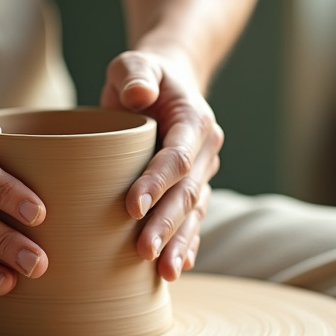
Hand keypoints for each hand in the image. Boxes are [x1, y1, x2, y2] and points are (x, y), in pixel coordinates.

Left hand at [102, 50, 221, 281]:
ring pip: (193, 213)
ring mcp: (202, 173)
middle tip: (144, 251)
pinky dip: (187, 244)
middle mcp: (204, 150)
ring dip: (180, 242)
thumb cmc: (141, 76)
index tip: (131, 207)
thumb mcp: (133, 62)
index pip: (176, 157)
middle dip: (167, 224)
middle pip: (187, 193)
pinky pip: (193, 221)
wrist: (166, 84)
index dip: (156, 182)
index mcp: (194, 120)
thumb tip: (139, 94)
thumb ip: (134, 73)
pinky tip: (178, 268)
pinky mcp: (192, 189)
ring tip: (165, 272)